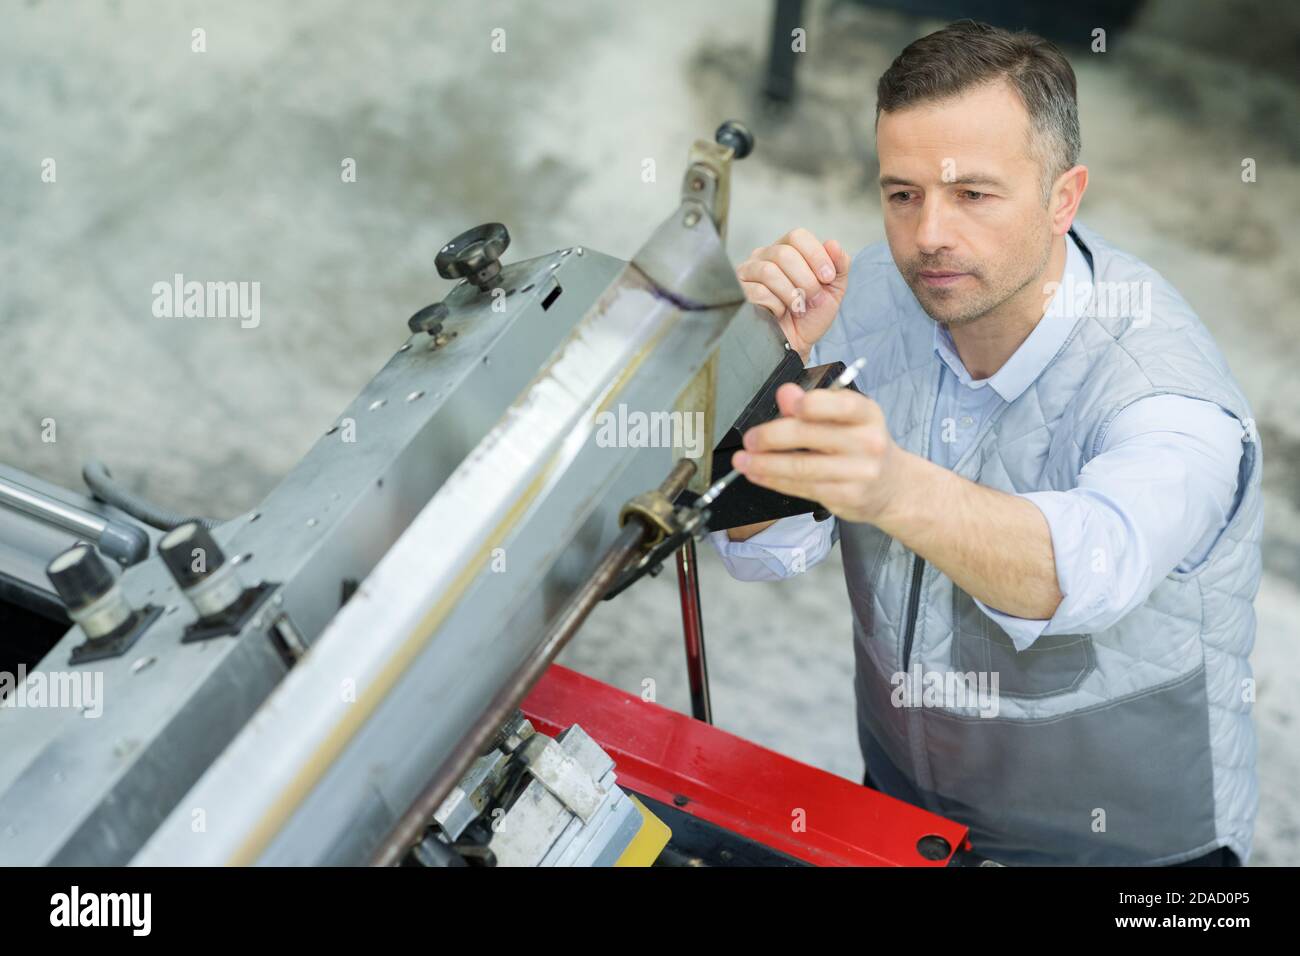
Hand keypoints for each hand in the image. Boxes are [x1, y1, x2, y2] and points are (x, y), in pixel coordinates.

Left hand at [729, 381, 907, 525]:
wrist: (892, 487)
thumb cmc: (862, 446)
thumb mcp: (845, 419)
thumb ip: (814, 406)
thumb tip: (786, 394)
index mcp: (866, 414)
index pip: (841, 405)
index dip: (811, 404)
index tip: (786, 404)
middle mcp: (868, 442)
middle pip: (811, 436)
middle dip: (772, 436)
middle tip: (750, 438)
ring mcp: (859, 472)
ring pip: (802, 467)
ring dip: (765, 464)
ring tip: (744, 460)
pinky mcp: (847, 497)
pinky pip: (803, 488)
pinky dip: (775, 481)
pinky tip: (759, 474)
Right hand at [736, 228, 851, 362]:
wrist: (796, 344)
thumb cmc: (810, 316)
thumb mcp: (833, 289)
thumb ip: (839, 265)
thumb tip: (832, 244)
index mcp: (786, 249)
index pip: (797, 236)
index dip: (815, 255)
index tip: (828, 277)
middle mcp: (764, 257)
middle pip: (784, 253)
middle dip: (806, 279)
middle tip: (813, 297)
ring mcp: (748, 274)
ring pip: (769, 271)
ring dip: (791, 294)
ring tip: (798, 308)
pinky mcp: (741, 294)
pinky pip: (759, 292)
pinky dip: (776, 306)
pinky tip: (780, 313)